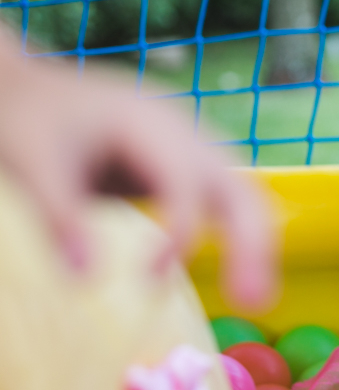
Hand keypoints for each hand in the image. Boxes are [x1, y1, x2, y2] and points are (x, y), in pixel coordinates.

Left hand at [0, 35, 277, 309]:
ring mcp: (194, 148)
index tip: (149, 282)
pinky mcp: (190, 166)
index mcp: (150, 124)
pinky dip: (242, 235)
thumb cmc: (31, 119)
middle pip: (238, 186)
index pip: (184, 182)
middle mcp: (186, 133)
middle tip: (253, 302)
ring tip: (256, 299)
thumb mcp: (33, 164)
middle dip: (252, 243)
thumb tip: (86, 282)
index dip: (179, 232)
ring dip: (257, 244)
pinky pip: (230, 200)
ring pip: (245, 194)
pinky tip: (242, 272)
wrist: (33, 86)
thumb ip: (61, 219)